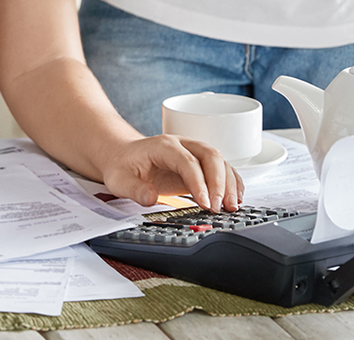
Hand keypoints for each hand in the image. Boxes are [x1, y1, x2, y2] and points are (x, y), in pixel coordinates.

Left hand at [98, 134, 241, 212]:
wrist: (123, 156)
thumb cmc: (122, 166)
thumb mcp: (119, 180)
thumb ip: (134, 189)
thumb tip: (151, 198)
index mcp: (163, 146)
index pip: (188, 161)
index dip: (199, 182)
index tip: (205, 203)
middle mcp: (182, 145)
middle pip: (210, 155)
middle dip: (219, 182)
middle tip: (220, 207)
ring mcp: (193, 153)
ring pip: (220, 161)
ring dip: (229, 183)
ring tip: (231, 207)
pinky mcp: (199, 165)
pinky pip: (221, 169)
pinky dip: (231, 182)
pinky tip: (234, 198)